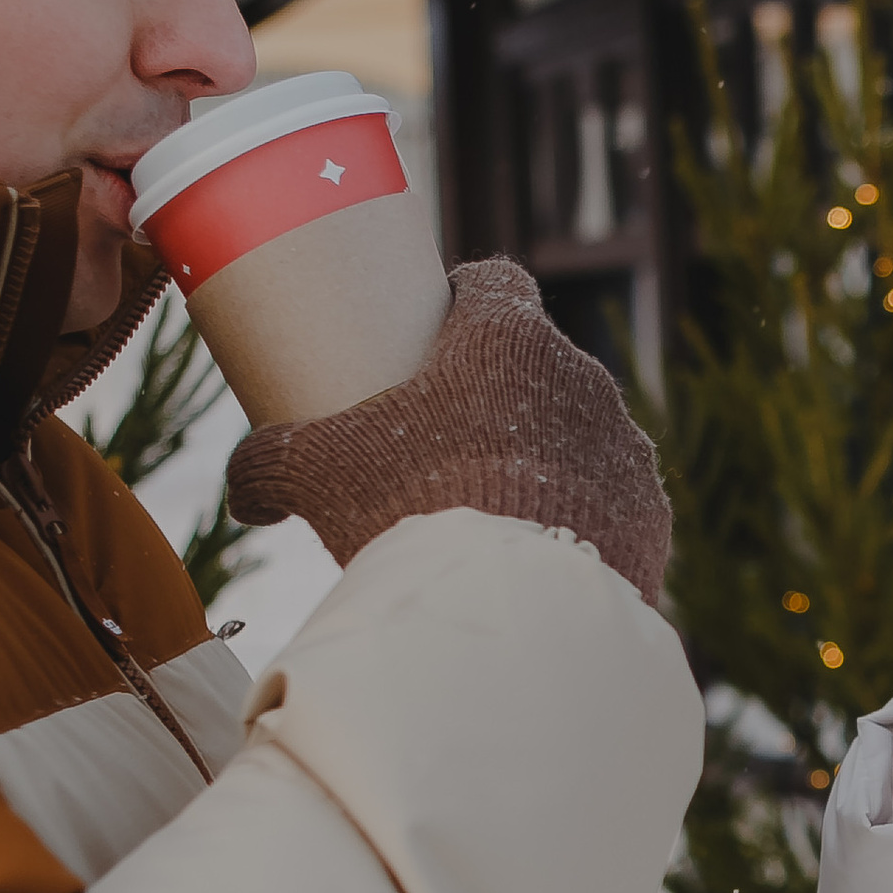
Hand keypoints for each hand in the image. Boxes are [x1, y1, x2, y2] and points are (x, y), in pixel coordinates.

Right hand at [228, 258, 672, 605]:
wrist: (513, 610)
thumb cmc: (411, 513)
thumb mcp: (318, 476)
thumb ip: (266, 467)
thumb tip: (241, 494)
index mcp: (508, 337)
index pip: (494, 282)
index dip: (465, 296)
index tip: (435, 321)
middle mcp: (582, 377)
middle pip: (538, 362)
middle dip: (498, 388)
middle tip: (448, 433)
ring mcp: (625, 448)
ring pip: (579, 432)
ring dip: (545, 453)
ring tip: (494, 503)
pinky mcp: (651, 517)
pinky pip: (613, 502)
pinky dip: (581, 518)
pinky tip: (542, 551)